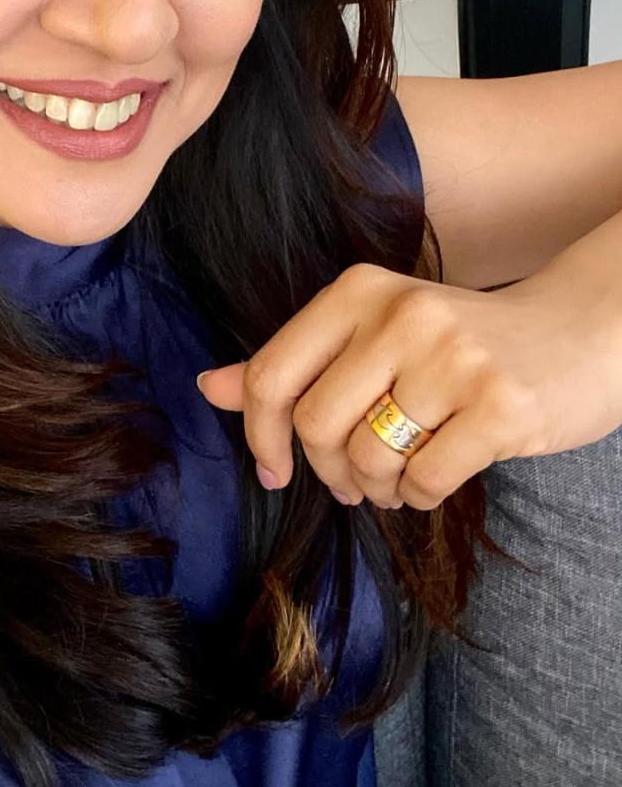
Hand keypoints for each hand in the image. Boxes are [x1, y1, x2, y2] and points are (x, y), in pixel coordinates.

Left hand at [195, 261, 621, 509]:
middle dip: (325, 469)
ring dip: (373, 487)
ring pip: (368, 457)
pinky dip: (417, 496)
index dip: (260, 435)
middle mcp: (402, 315)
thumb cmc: (459, 341)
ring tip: (393, 480)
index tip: (272, 471)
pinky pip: (425, 480)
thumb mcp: (371, 334)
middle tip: (349, 481)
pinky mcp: (502, 406)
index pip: (274, 374)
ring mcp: (455, 359)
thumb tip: (209, 387)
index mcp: (359, 291)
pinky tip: (431, 480)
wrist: (577, 331)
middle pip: (315, 423)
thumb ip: (292, 361)